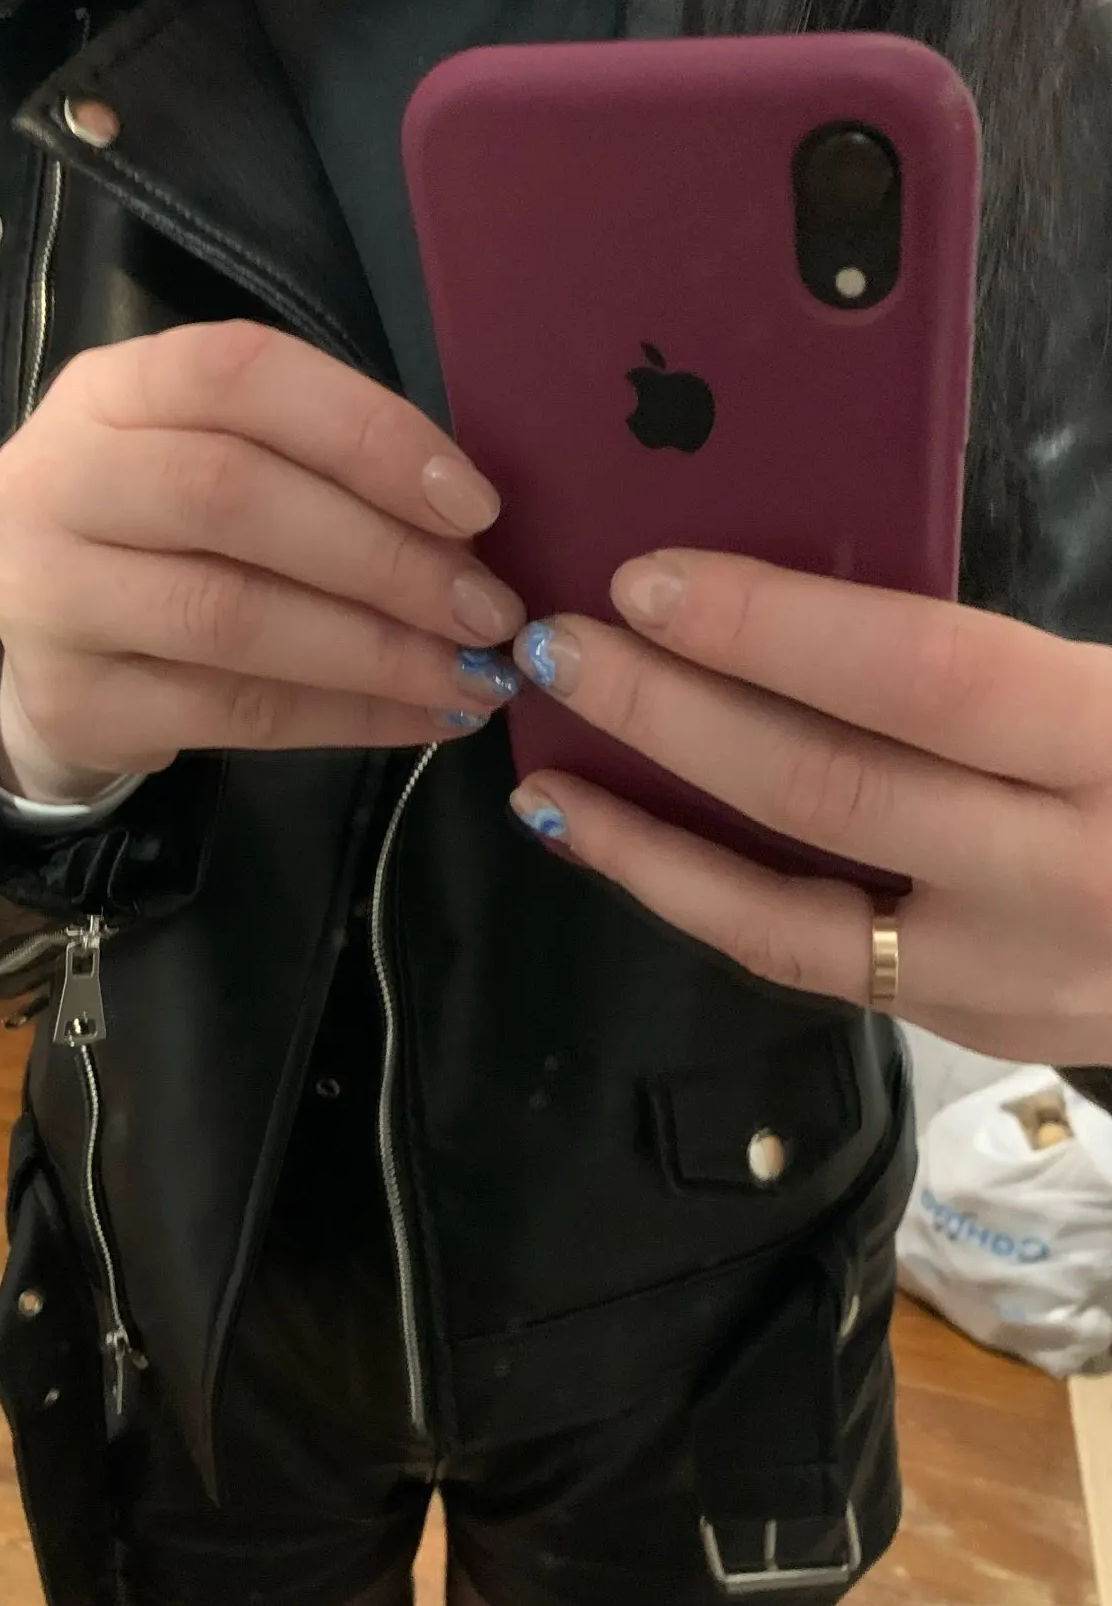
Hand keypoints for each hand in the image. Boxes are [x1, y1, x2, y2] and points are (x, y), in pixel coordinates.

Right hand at [0, 322, 524, 803]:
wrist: (49, 657)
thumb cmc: (166, 539)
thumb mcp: (217, 462)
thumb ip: (315, 466)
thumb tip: (468, 528)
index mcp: (108, 390)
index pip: (237, 374)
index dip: (364, 431)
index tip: (472, 502)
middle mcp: (57, 478)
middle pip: (231, 495)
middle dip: (384, 555)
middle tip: (486, 610)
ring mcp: (49, 595)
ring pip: (230, 616)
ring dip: (372, 649)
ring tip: (468, 675)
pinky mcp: (71, 701)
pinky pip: (231, 712)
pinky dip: (343, 718)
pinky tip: (417, 719)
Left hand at [508, 551, 1111, 1064]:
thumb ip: (1004, 661)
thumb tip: (803, 588)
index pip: (921, 676)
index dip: (772, 624)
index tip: (648, 577)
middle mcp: (1062, 875)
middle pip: (828, 789)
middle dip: (672, 714)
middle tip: (558, 649)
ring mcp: (1011, 977)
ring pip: (788, 918)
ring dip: (647, 846)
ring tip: (545, 780)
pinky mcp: (971, 1028)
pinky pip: (814, 965)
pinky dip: (708, 908)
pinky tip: (635, 855)